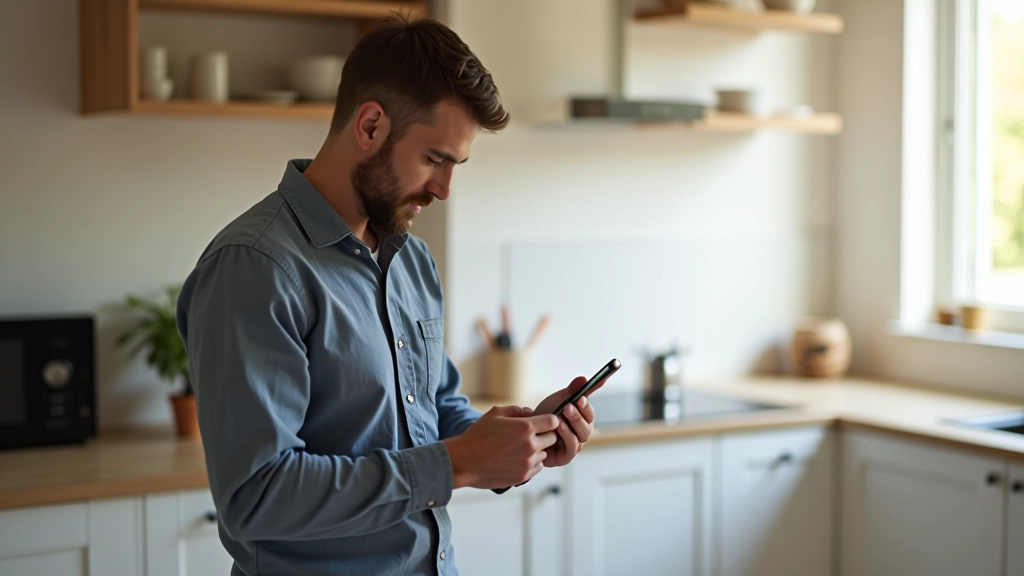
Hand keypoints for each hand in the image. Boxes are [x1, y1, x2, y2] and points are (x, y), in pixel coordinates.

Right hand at [443, 406, 559, 489]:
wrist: (464, 461)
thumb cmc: (478, 436)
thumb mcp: (495, 413)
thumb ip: (517, 410)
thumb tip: (531, 412)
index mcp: (525, 428)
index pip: (553, 422)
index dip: (549, 420)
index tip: (542, 422)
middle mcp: (530, 446)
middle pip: (553, 438)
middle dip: (545, 434)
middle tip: (531, 435)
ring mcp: (528, 462)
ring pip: (545, 453)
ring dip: (538, 449)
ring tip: (519, 448)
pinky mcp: (523, 476)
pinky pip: (538, 467)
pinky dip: (532, 462)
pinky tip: (517, 458)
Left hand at [532, 375, 600, 466]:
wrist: (527, 431)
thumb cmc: (546, 415)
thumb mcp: (559, 399)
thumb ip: (573, 390)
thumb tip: (584, 379)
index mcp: (582, 420)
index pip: (590, 414)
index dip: (586, 406)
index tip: (580, 398)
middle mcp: (580, 434)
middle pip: (587, 427)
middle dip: (577, 416)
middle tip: (567, 407)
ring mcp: (573, 446)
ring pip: (579, 438)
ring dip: (570, 426)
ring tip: (559, 418)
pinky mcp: (565, 457)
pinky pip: (570, 449)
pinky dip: (565, 437)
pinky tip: (556, 429)